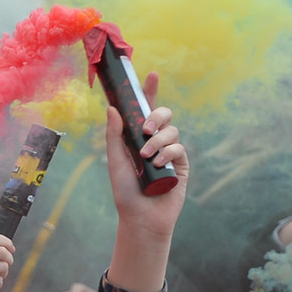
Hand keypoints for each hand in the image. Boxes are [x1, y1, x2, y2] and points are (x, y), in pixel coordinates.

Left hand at [105, 72, 188, 291]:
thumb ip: (114, 135)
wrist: (141, 217)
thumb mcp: (114, 160)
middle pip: (164, 114)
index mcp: (137, 137)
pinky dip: (168, 152)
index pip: (144, 109)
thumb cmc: (125, 191)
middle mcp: (154, 141)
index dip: (148, 91)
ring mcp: (169, 152)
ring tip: (146, 155)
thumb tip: (111, 108)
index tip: (150, 74)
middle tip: (145, 128)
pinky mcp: (181, 165)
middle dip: (156, 115)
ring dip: (159, 139)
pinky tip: (158, 162)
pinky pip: (179, 148)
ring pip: (172, 130)